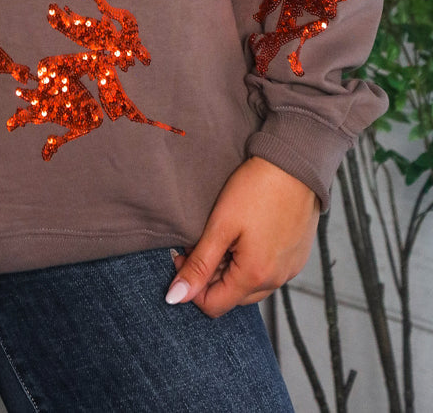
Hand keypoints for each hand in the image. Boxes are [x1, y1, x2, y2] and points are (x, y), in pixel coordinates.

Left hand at [165, 156, 319, 318]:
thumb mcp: (220, 226)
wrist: (295, 164)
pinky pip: (268, 272)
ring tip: (222, 237)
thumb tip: (174, 298)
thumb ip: (198, 265)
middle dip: (210, 277)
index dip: (191, 286)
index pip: (213, 306)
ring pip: (250, 286)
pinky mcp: (297, 257)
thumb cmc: (255, 190)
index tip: (183, 255)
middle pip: (232, 297)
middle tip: (200, 243)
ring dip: (230, 270)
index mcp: (255, 276)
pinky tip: (245, 235)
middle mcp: (276, 281)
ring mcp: (290, 270)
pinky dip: (251, 262)